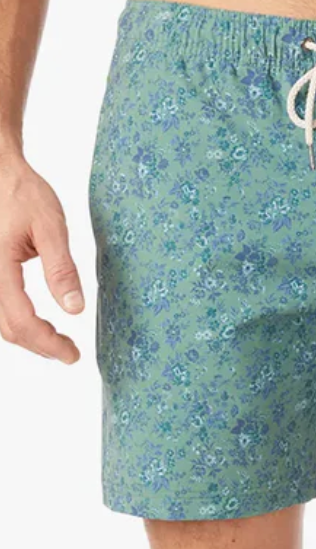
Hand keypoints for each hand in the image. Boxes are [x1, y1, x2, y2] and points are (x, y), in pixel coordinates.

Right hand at [0, 155, 83, 362]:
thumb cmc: (21, 194)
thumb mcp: (51, 228)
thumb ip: (62, 270)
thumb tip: (75, 309)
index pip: (22, 322)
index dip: (48, 344)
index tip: (73, 354)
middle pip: (8, 329)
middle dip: (40, 345)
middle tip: (70, 352)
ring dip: (27, 336)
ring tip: (57, 342)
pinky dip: (15, 322)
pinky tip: (37, 324)